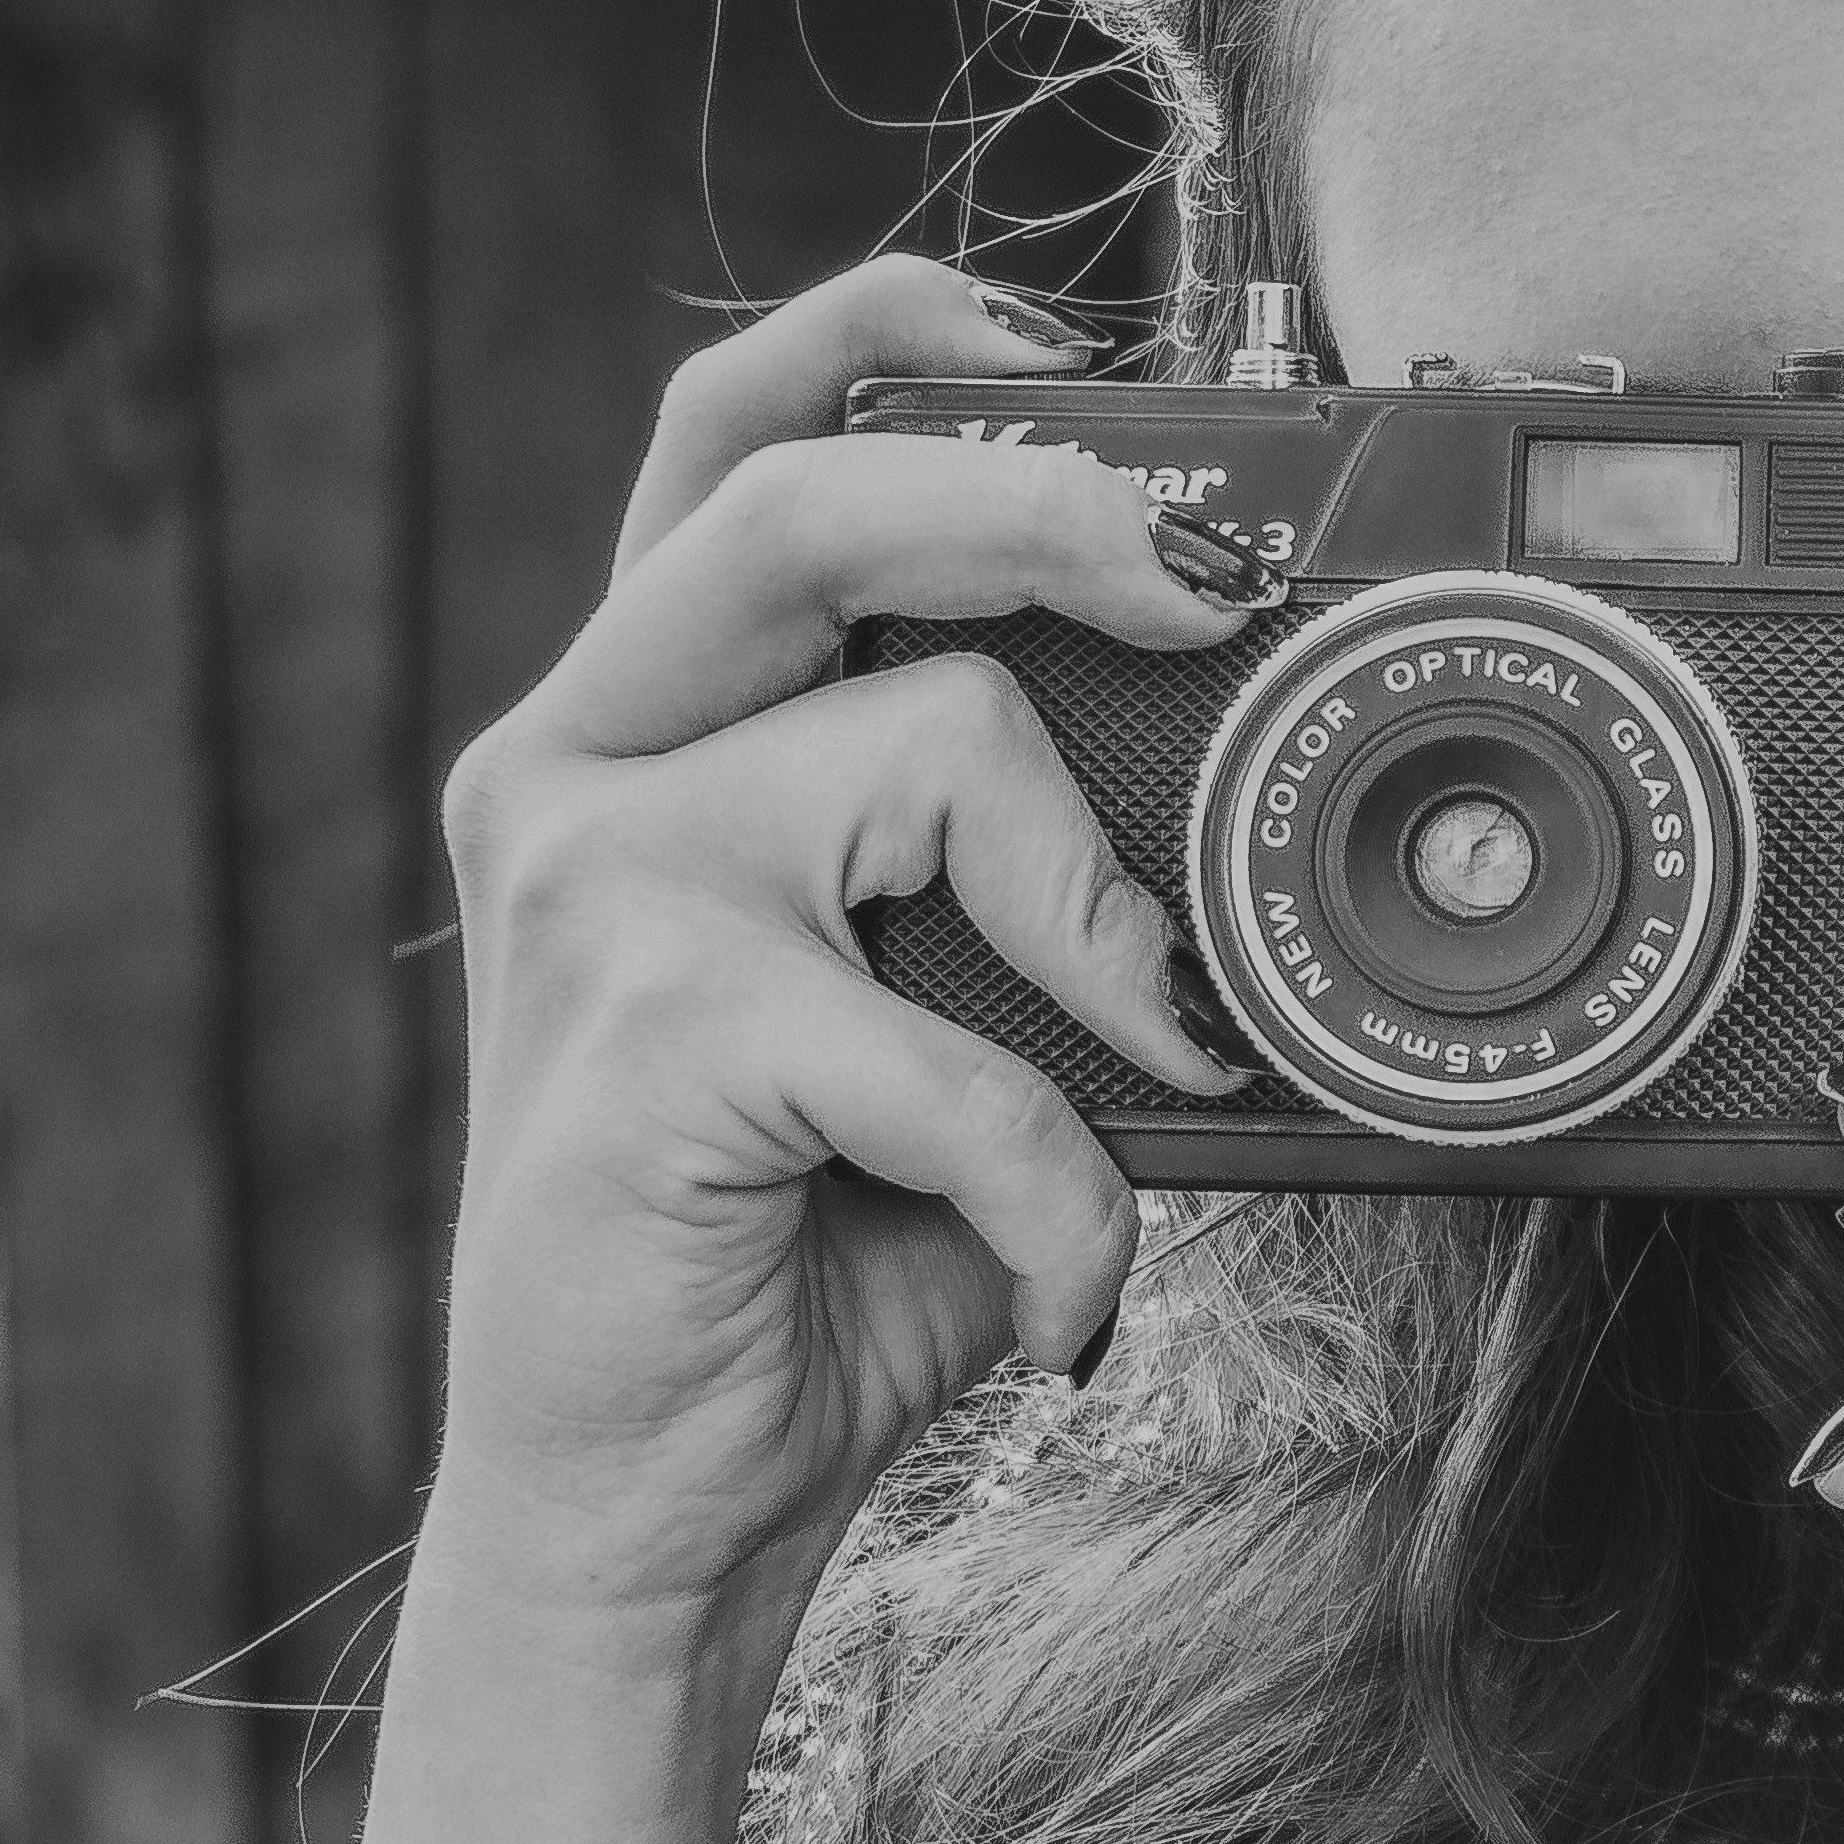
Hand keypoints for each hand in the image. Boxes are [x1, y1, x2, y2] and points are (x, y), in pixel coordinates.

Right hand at [422, 258, 1257, 1649]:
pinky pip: (960, 1048)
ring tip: (1147, 1069)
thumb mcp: (936, 995)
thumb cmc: (811, 1237)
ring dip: (1109, 923)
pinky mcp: (641, 1035)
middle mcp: (585, 763)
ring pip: (937, 741)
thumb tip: (1258, 761)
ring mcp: (591, 887)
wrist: (646, 1505)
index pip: (733, 433)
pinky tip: (1057, 1277)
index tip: (1076, 360)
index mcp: (650, 719)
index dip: (893, 338)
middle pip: (808, 502)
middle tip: (1215, 590)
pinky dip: (1063, 1180)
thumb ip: (1017, 854)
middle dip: (1050, 502)